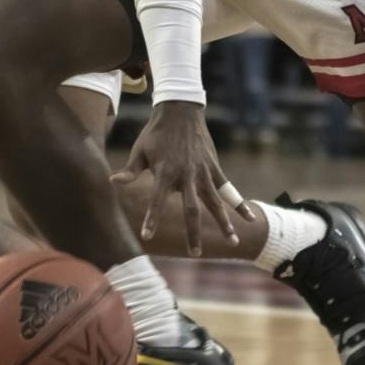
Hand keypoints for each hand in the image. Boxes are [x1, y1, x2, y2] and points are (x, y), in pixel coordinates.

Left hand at [111, 102, 251, 255]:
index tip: (147, 236)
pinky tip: (251, 218)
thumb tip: (113, 182)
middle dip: (193, 232)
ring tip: (232, 242)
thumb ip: (130, 170)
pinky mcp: (214, 168)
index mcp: (165, 172)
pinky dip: (240, 204)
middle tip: (195, 254)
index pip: (157, 201)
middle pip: (192, 210)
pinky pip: (229, 189)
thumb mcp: (139, 150)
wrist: (180, 110)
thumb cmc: (156, 133)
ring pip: (215, 202)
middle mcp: (186, 175)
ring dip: (223, 223)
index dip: (152, 218)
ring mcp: (203, 172)